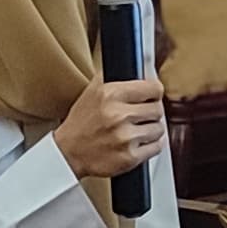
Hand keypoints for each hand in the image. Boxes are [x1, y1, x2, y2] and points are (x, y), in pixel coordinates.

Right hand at [54, 75, 168, 180]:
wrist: (68, 154)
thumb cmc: (81, 124)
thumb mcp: (92, 92)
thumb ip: (115, 78)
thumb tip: (142, 69)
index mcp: (110, 94)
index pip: (153, 88)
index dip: (154, 92)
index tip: (151, 96)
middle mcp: (118, 115)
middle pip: (158, 109)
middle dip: (151, 112)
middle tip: (141, 115)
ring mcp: (125, 138)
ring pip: (159, 129)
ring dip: (151, 130)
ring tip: (137, 130)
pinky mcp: (129, 158)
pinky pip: (156, 147)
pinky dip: (150, 146)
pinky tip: (138, 143)